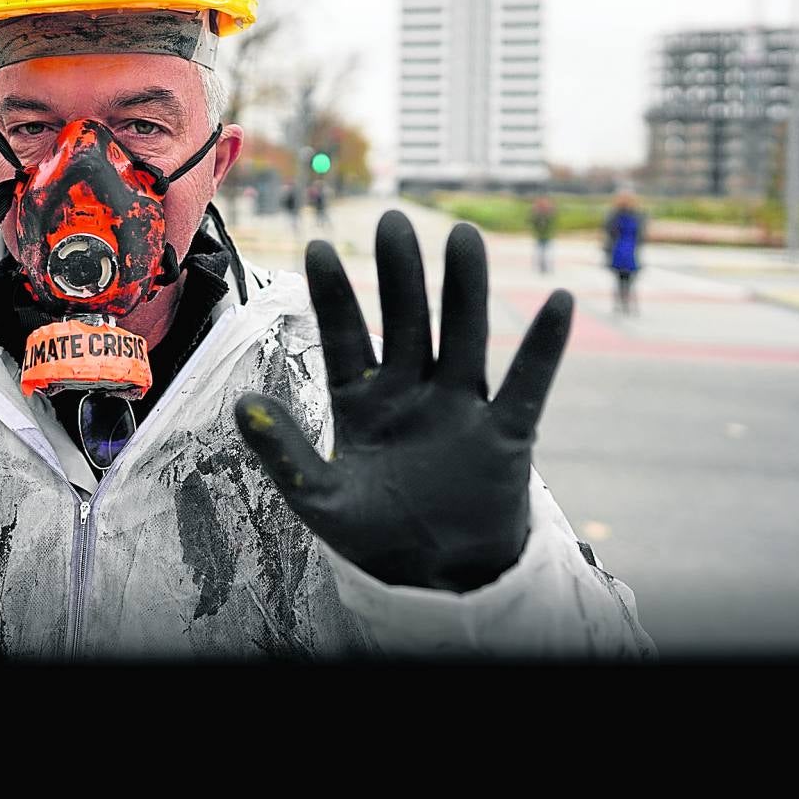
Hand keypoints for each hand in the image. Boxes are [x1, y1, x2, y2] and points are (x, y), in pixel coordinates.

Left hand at [235, 211, 571, 591]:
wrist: (434, 577)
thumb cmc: (371, 533)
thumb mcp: (318, 496)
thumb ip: (283, 451)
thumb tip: (240, 404)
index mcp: (361, 402)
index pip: (345, 337)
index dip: (335, 295)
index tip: (317, 248)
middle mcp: (411, 392)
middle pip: (407, 322)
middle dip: (400, 275)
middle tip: (393, 220)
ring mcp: (460, 408)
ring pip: (464, 338)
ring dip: (466, 290)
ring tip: (464, 235)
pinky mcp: (506, 435)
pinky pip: (527, 385)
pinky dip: (543, 348)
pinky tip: (558, 302)